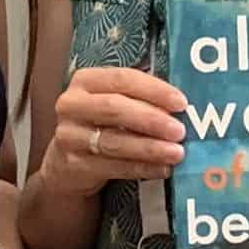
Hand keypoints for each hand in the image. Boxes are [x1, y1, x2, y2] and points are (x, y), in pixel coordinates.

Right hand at [41, 66, 186, 195]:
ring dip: (149, 147)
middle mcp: (71, 104)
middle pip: (114, 108)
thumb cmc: (101, 125)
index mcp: (85, 80)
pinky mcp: (73, 165)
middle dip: (151, 119)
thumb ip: (141, 98)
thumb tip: (181, 106)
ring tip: (176, 153)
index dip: (154, 90)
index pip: (122, 79)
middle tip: (179, 131)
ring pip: (114, 141)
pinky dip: (141, 168)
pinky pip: (113, 166)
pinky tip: (162, 169)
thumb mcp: (115, 103)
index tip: (181, 103)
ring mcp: (69, 135)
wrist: (67, 164)